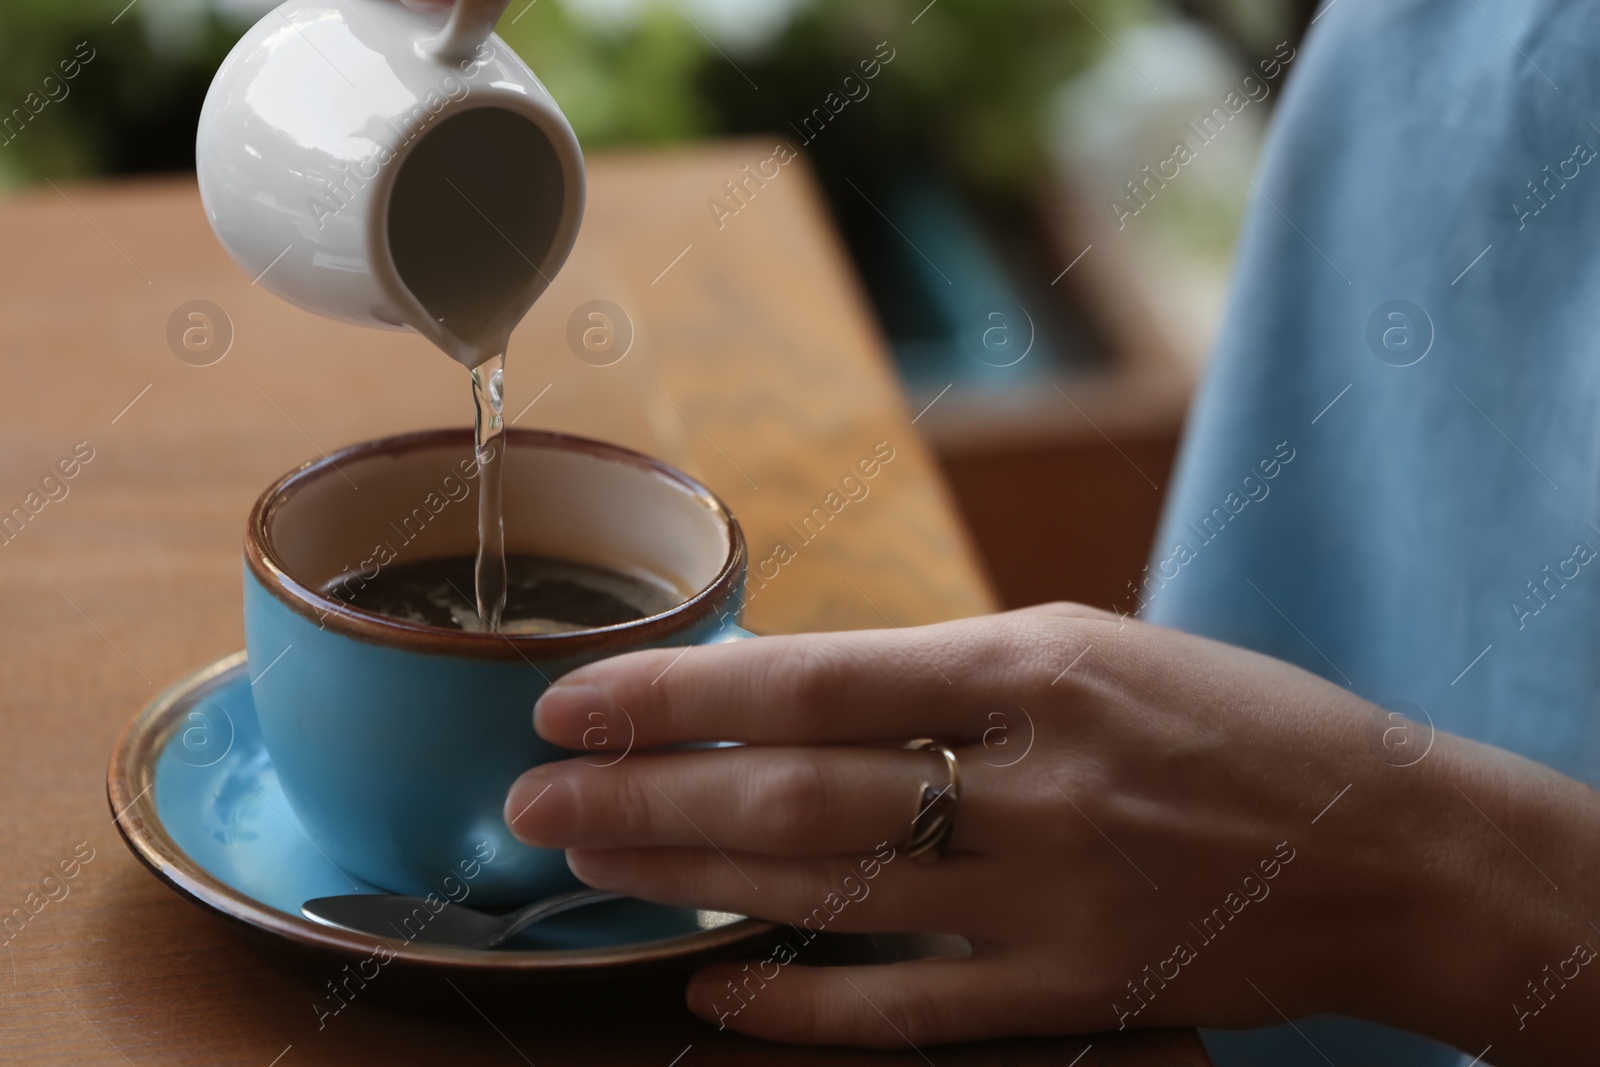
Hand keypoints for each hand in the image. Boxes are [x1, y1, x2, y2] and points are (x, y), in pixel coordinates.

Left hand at [504, 605, 1599, 1058]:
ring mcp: (1048, 898)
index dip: (677, 694)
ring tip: (585, 860)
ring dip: (688, 878)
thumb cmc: (1227, 722)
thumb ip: (944, 675)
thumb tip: (791, 696)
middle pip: (791, 791)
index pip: (812, 677)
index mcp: (1031, 667)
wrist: (1378, 845)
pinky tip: (715, 989)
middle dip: (644, 794)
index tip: (574, 700)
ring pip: (826, 892)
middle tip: (532, 799)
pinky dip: (799, 1004)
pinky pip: (905, 1009)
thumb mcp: (1088, 648)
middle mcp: (1030, 781)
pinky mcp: (1070, 993)